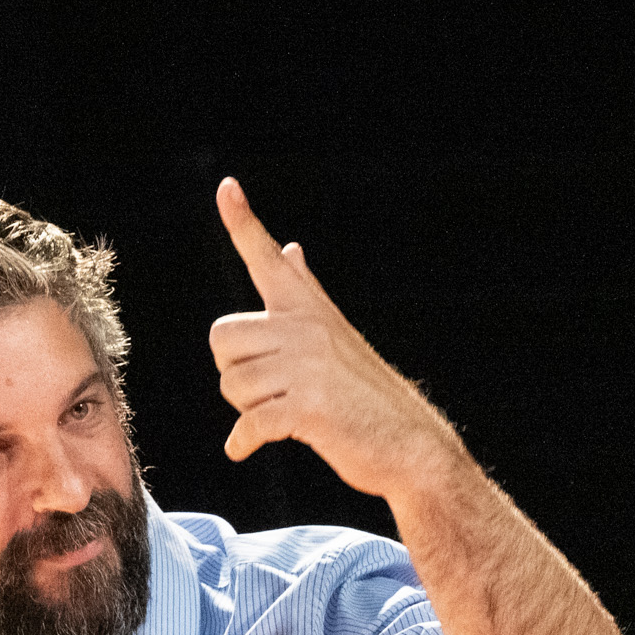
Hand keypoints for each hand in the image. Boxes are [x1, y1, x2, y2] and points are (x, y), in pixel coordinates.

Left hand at [208, 177, 462, 498]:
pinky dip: (244, 441)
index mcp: (309, 310)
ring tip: (284, 413)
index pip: (265, 259)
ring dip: (247, 408)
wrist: (412, 446)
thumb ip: (304, 293)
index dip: (242, 222)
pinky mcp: (307, 408)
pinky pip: (249, 422)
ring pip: (231, 383)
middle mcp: (306, 329)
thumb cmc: (367, 396)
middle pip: (222, 336)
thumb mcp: (337, 336)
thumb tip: (288, 250)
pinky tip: (245, 447)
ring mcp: (307, 367)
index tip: (226, 187)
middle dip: (234, 370)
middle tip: (269, 389)